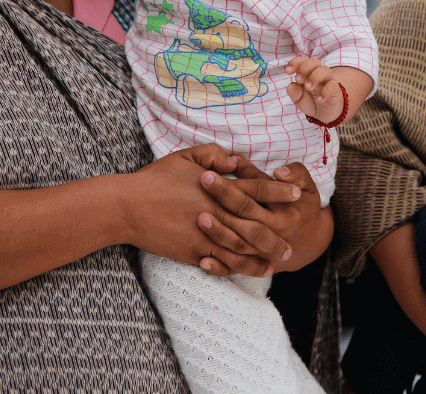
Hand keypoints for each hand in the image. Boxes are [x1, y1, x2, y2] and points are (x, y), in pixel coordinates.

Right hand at [124, 144, 295, 275]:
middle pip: (256, 224)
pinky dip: (237, 267)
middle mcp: (216, 212)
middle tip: (294, 241)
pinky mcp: (192, 252)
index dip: (279, 190)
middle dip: (277, 233)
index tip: (297, 194)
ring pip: (241, 248)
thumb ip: (214, 155)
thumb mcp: (185, 156)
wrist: (127, 206)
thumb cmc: (156, 178)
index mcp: (217, 187)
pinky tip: (249, 270)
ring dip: (262, 255)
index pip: (257, 188)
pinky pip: (220, 262)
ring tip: (278, 260)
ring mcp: (205, 234)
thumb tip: (236, 160)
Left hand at [195, 158, 331, 273]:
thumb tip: (279, 172)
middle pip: (245, 215)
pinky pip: (236, 268)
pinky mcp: (256, 264)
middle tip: (201, 182)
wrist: (312, 241)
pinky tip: (202, 260)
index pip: (257, 194)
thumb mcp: (307, 186)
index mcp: (285, 212)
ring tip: (199, 218)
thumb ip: (295, 174)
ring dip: (217, 232)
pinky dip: (220, 266)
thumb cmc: (304, 206)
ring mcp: (264, 252)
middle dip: (222, 198)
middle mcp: (275, 232)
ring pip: (238, 244)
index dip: (236, 182)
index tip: (211, 172)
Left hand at [286, 56, 343, 123]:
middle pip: (314, 61)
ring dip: (315, 77)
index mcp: (306, 73)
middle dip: (305, 69)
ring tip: (308, 88)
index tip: (288, 72)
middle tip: (299, 80)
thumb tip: (291, 86)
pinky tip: (319, 100)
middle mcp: (317, 73)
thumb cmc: (311, 102)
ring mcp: (328, 80)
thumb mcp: (299, 99)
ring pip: (325, 70)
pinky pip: (333, 85)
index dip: (295, 63)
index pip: (302, 61)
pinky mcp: (335, 89)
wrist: (324, 113)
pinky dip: (325, 92)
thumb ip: (294, 93)